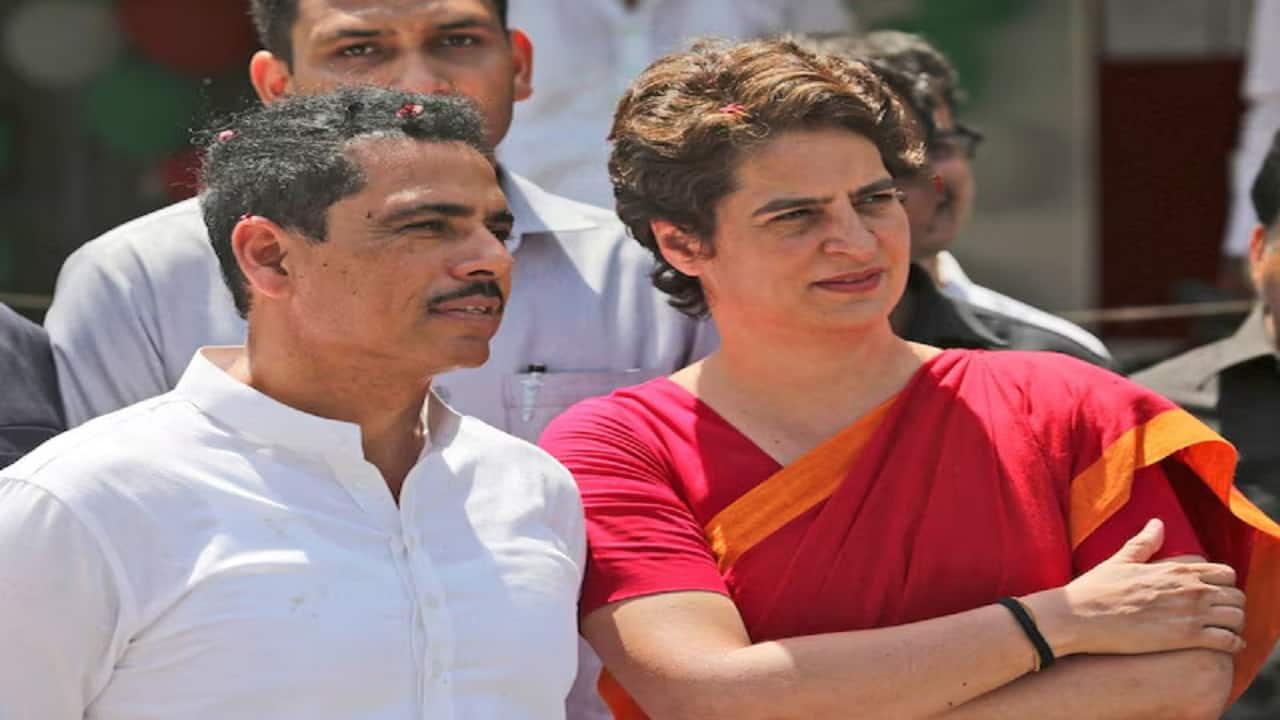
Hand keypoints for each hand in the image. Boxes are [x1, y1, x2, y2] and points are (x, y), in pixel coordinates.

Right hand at [1024, 519, 1244, 657]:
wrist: (1078, 617)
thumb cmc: (1094, 590)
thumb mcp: (1120, 561)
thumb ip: (1144, 543)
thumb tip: (1158, 523)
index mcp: (1175, 569)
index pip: (1224, 572)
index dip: (1222, 585)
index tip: (1212, 596)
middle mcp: (1188, 588)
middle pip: (1236, 594)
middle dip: (1232, 605)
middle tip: (1219, 616)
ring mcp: (1189, 612)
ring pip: (1237, 616)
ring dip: (1234, 624)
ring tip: (1222, 632)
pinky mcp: (1186, 637)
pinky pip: (1228, 641)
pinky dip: (1232, 644)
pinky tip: (1222, 646)